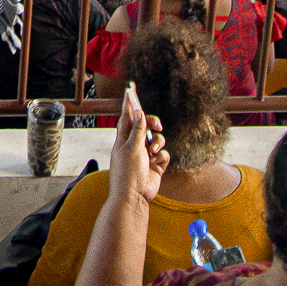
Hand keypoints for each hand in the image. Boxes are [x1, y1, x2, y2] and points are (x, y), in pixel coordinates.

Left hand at [108, 84, 167, 207]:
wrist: (134, 197)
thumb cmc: (127, 173)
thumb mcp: (131, 148)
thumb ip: (137, 130)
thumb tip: (138, 111)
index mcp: (123, 139)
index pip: (127, 116)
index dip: (129, 102)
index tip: (131, 88)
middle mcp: (134, 145)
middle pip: (145, 125)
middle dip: (152, 123)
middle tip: (156, 125)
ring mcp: (145, 155)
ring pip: (157, 139)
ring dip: (158, 143)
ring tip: (154, 152)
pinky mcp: (155, 165)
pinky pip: (163, 154)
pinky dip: (162, 157)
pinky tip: (157, 164)